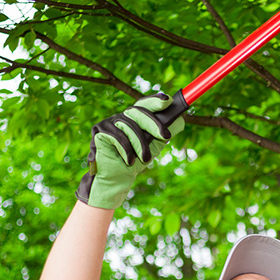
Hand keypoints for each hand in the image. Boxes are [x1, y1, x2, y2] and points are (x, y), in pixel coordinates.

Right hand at [76, 93, 184, 208]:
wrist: (115, 179)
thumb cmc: (134, 162)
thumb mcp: (153, 147)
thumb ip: (162, 134)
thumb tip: (180, 121)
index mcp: (134, 119)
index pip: (145, 104)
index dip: (155, 100)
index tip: (168, 100)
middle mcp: (121, 116)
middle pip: (138, 112)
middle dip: (154, 124)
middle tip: (166, 136)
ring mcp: (109, 122)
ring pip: (129, 126)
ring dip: (139, 145)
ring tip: (144, 159)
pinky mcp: (99, 130)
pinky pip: (116, 136)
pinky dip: (125, 150)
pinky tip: (128, 160)